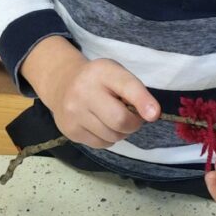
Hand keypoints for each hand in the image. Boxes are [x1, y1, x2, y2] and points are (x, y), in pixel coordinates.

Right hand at [21, 37, 158, 147]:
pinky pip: (101, 144)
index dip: (142, 101)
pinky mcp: (70, 130)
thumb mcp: (116, 74)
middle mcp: (84, 90)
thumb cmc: (99, 80)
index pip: (127, 86)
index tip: (154, 114)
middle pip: (120, 120)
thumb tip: (150, 115)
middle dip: (133, 124)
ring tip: (112, 118)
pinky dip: (108, 139)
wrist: (62, 84)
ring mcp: (74, 112)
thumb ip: (134, 91)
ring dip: (121, 132)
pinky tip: (100, 125)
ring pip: (112, 136)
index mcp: (102, 71)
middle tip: (132, 117)